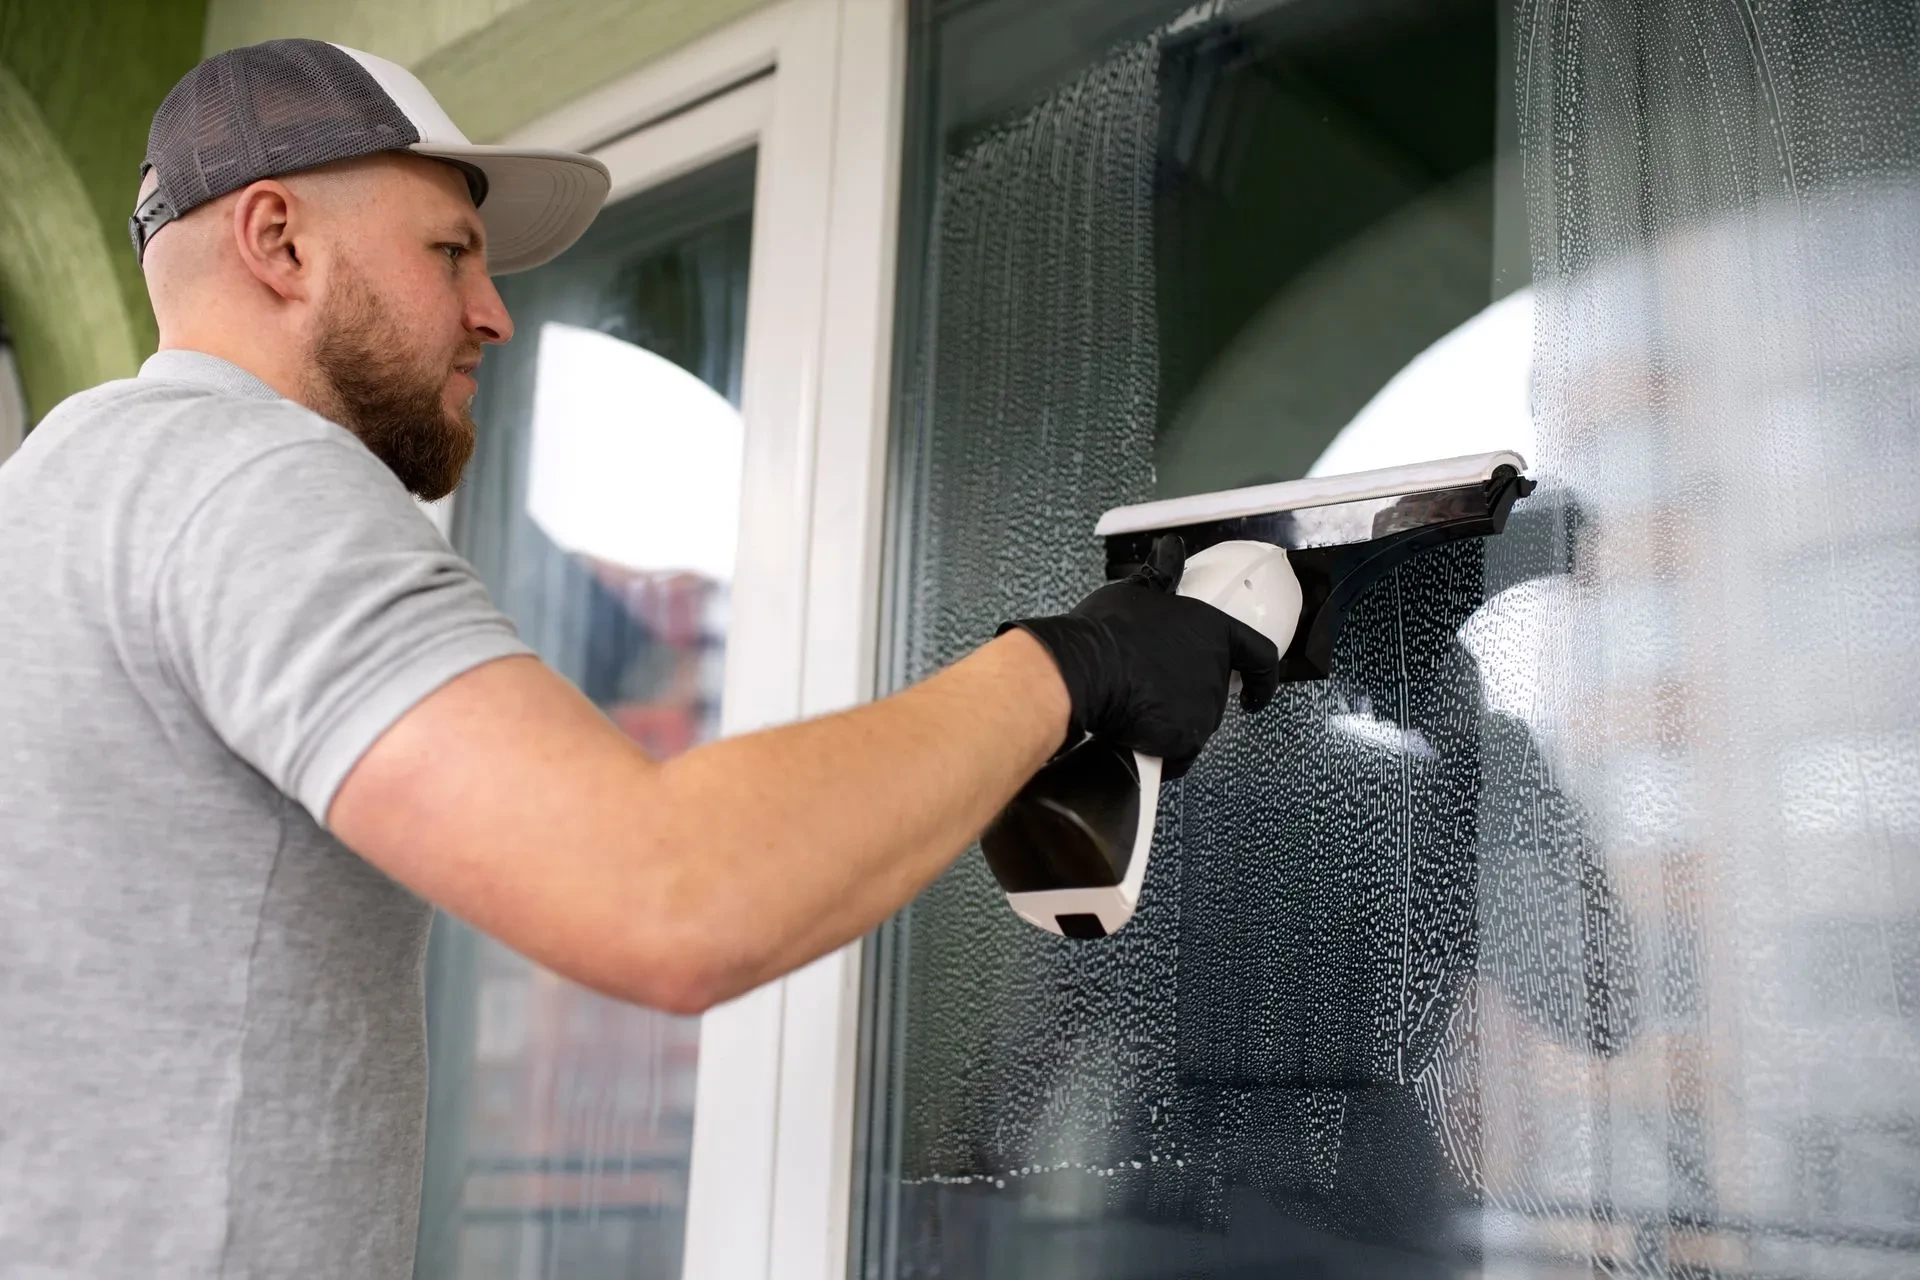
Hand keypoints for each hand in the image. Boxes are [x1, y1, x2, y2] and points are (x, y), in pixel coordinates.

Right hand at [999, 535, 1282, 775]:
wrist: (1083, 671)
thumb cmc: (1106, 631)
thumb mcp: (1136, 590)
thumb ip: (1162, 574)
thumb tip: (1169, 548)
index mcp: (1213, 631)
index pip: (1258, 655)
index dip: (1262, 677)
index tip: (1256, 691)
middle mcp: (1216, 671)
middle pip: (1215, 694)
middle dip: (1188, 699)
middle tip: (1155, 693)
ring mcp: (1204, 709)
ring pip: (1193, 724)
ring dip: (1170, 721)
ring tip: (1137, 707)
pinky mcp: (1184, 739)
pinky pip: (1176, 752)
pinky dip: (1159, 749)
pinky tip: (1135, 732)